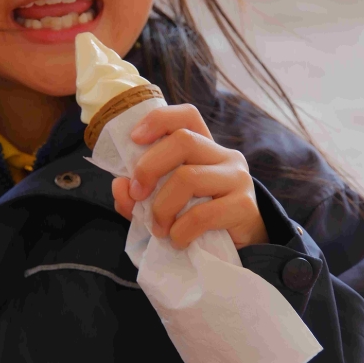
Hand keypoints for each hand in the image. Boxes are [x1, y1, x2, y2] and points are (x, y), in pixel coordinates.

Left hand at [111, 103, 268, 249]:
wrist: (241, 246)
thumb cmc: (198, 219)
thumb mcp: (163, 203)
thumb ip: (138, 194)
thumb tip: (120, 186)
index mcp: (203, 148)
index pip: (186, 116)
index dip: (158, 120)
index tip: (134, 139)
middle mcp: (223, 155)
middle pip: (183, 140)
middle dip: (149, 167)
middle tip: (137, 195)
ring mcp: (237, 177)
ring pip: (189, 177)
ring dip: (162, 208)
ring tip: (159, 229)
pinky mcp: (244, 205)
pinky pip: (203, 214)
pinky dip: (181, 230)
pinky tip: (178, 241)